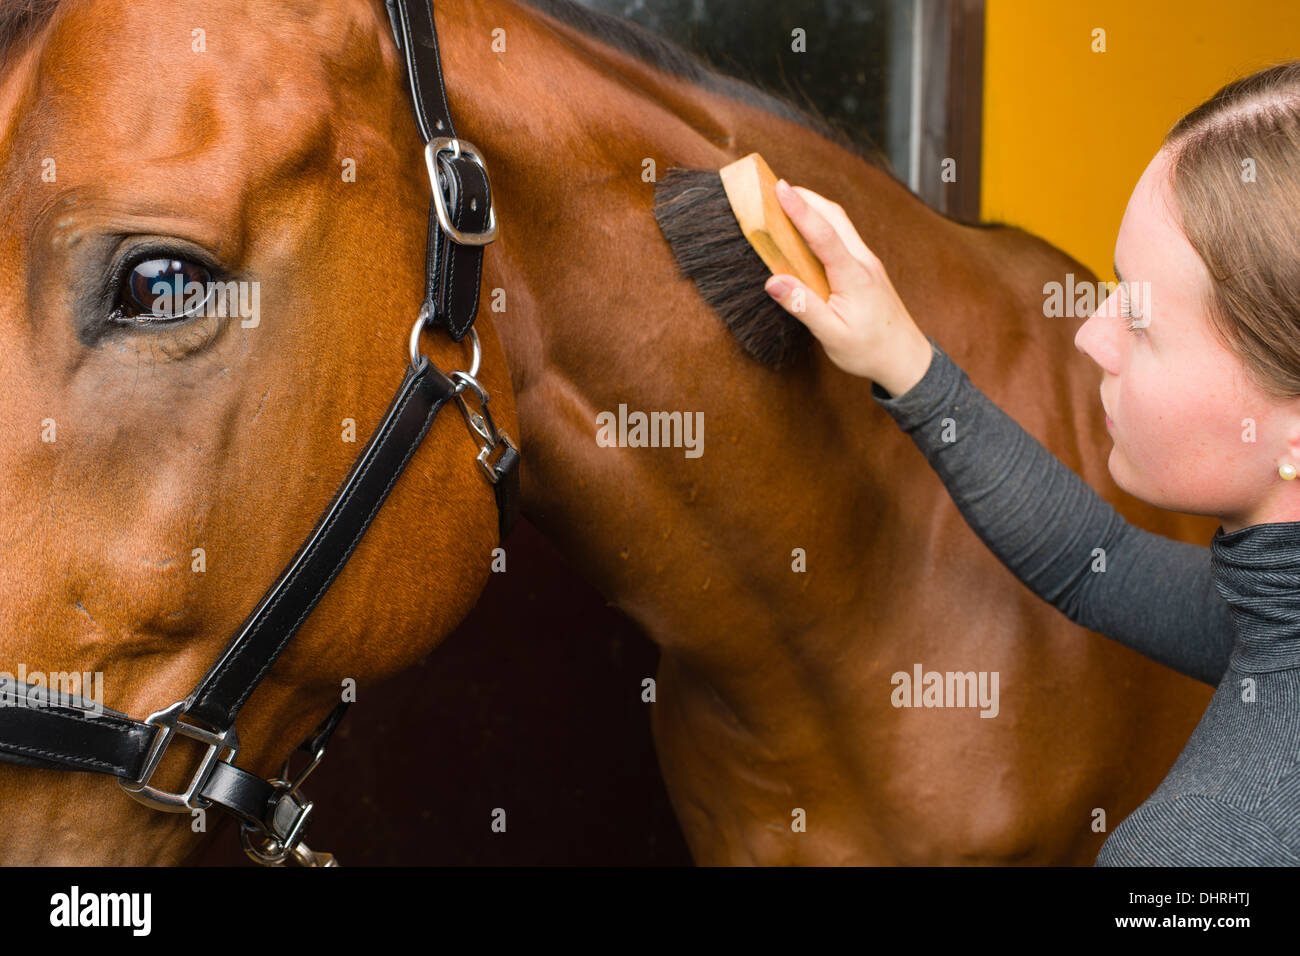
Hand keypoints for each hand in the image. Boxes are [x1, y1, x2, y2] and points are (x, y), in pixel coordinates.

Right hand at [765, 179, 932, 396]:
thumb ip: (804, 307)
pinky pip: (843, 237)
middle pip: (835, 216)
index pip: (824, 235)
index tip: (780, 188)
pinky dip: (823, 223)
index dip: (800, 210)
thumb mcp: (833, 336)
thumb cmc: (869, 351)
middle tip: (775, 186)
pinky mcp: (867, 268)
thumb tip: (773, 282)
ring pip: (841, 223)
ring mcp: (868, 263)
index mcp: (854, 277)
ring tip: (787, 200)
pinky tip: (808, 229)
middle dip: (806, 196)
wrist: (905, 358)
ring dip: (815, 207)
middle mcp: (863, 262)